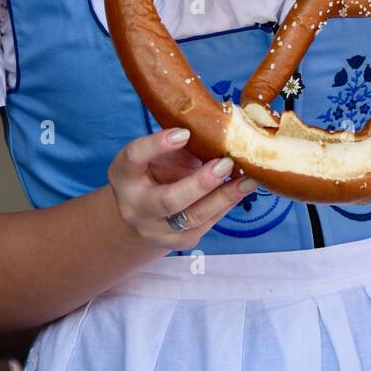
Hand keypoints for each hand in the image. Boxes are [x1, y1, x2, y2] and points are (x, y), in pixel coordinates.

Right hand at [108, 127, 256, 250]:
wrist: (143, 211)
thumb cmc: (155, 169)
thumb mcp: (158, 152)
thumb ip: (179, 142)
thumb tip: (218, 127)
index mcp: (123, 173)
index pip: (135, 156)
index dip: (158, 144)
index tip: (185, 132)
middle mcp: (134, 206)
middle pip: (168, 200)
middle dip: (200, 184)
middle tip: (226, 163)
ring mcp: (154, 230)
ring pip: (192, 218)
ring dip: (223, 198)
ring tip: (247, 180)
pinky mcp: (176, 243)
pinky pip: (204, 226)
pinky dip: (225, 206)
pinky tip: (241, 190)